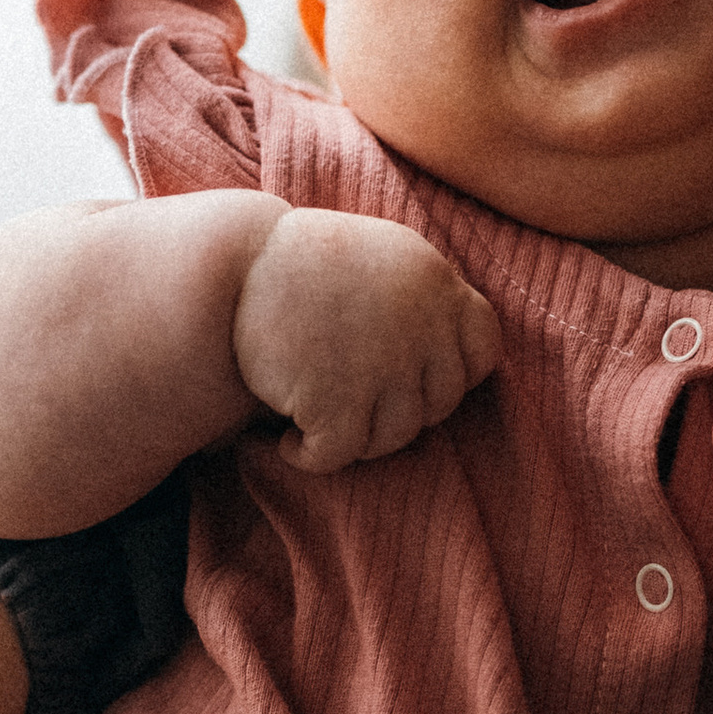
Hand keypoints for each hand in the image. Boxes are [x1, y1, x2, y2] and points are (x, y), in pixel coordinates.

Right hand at [233, 208, 499, 471]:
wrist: (231, 263)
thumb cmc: (305, 265)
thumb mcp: (384, 258)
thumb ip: (425, 301)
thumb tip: (463, 369)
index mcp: (435, 281)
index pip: (482, 351)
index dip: (449, 373)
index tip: (407, 372)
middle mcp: (421, 322)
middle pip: (438, 403)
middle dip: (396, 408)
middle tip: (348, 394)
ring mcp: (382, 363)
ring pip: (393, 437)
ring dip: (356, 437)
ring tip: (318, 411)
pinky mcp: (335, 398)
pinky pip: (339, 454)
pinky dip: (311, 455)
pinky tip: (288, 439)